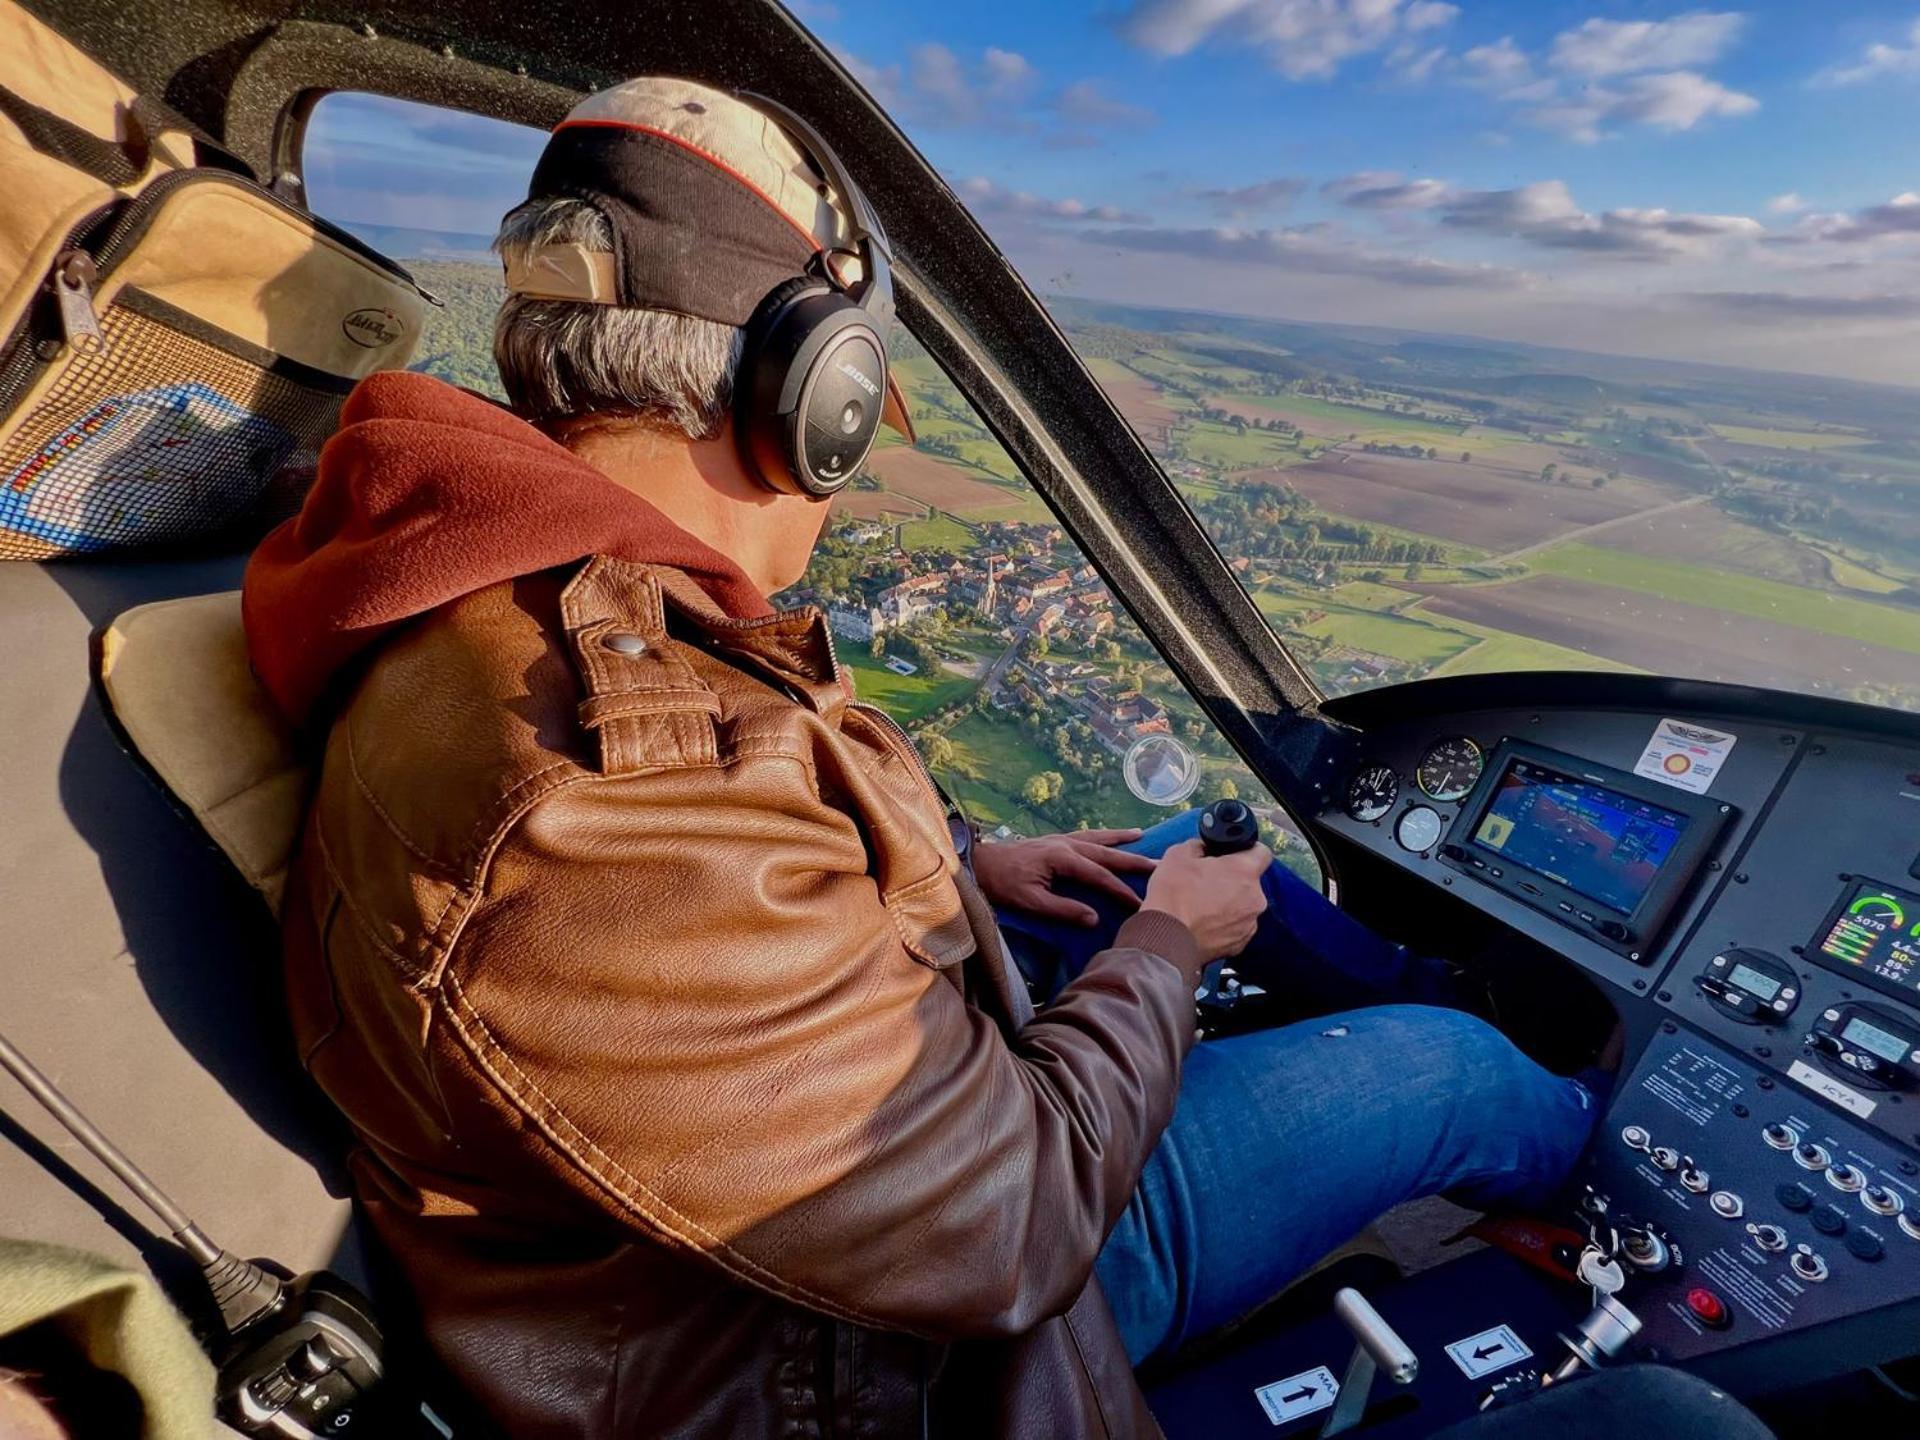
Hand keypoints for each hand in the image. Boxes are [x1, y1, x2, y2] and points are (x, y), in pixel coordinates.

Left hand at [972, 829, 1157, 926]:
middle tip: (1159, 865)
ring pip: (1098, 837)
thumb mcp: (1031, 902)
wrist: (980, 863)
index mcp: (1062, 858)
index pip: (1099, 876)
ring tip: (1143, 836)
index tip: (1140, 902)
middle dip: (1133, 860)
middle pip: (1106, 853)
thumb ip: (1063, 909)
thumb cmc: (1003, 884)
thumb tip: (1094, 918)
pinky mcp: (1054, 840)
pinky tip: (1110, 835)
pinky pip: (1086, 835)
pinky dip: (1102, 834)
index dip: (1120, 890)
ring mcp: (1060, 839)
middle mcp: (1065, 844)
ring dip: (1121, 838)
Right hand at [1139, 838, 1269, 961]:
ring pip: (1243, 906)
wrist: (1165, 939)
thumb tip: (1202, 848)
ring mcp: (1249, 923)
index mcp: (1244, 871)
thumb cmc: (1173, 896)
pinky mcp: (1240, 944)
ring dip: (1227, 903)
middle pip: (1249, 882)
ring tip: (1201, 906)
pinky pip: (1235, 927)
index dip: (1247, 850)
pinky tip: (1202, 923)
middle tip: (1206, 882)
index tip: (1234, 854)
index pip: (1262, 852)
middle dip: (1231, 880)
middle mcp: (1255, 898)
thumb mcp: (1178, 855)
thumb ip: (1198, 846)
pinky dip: (1223, 924)